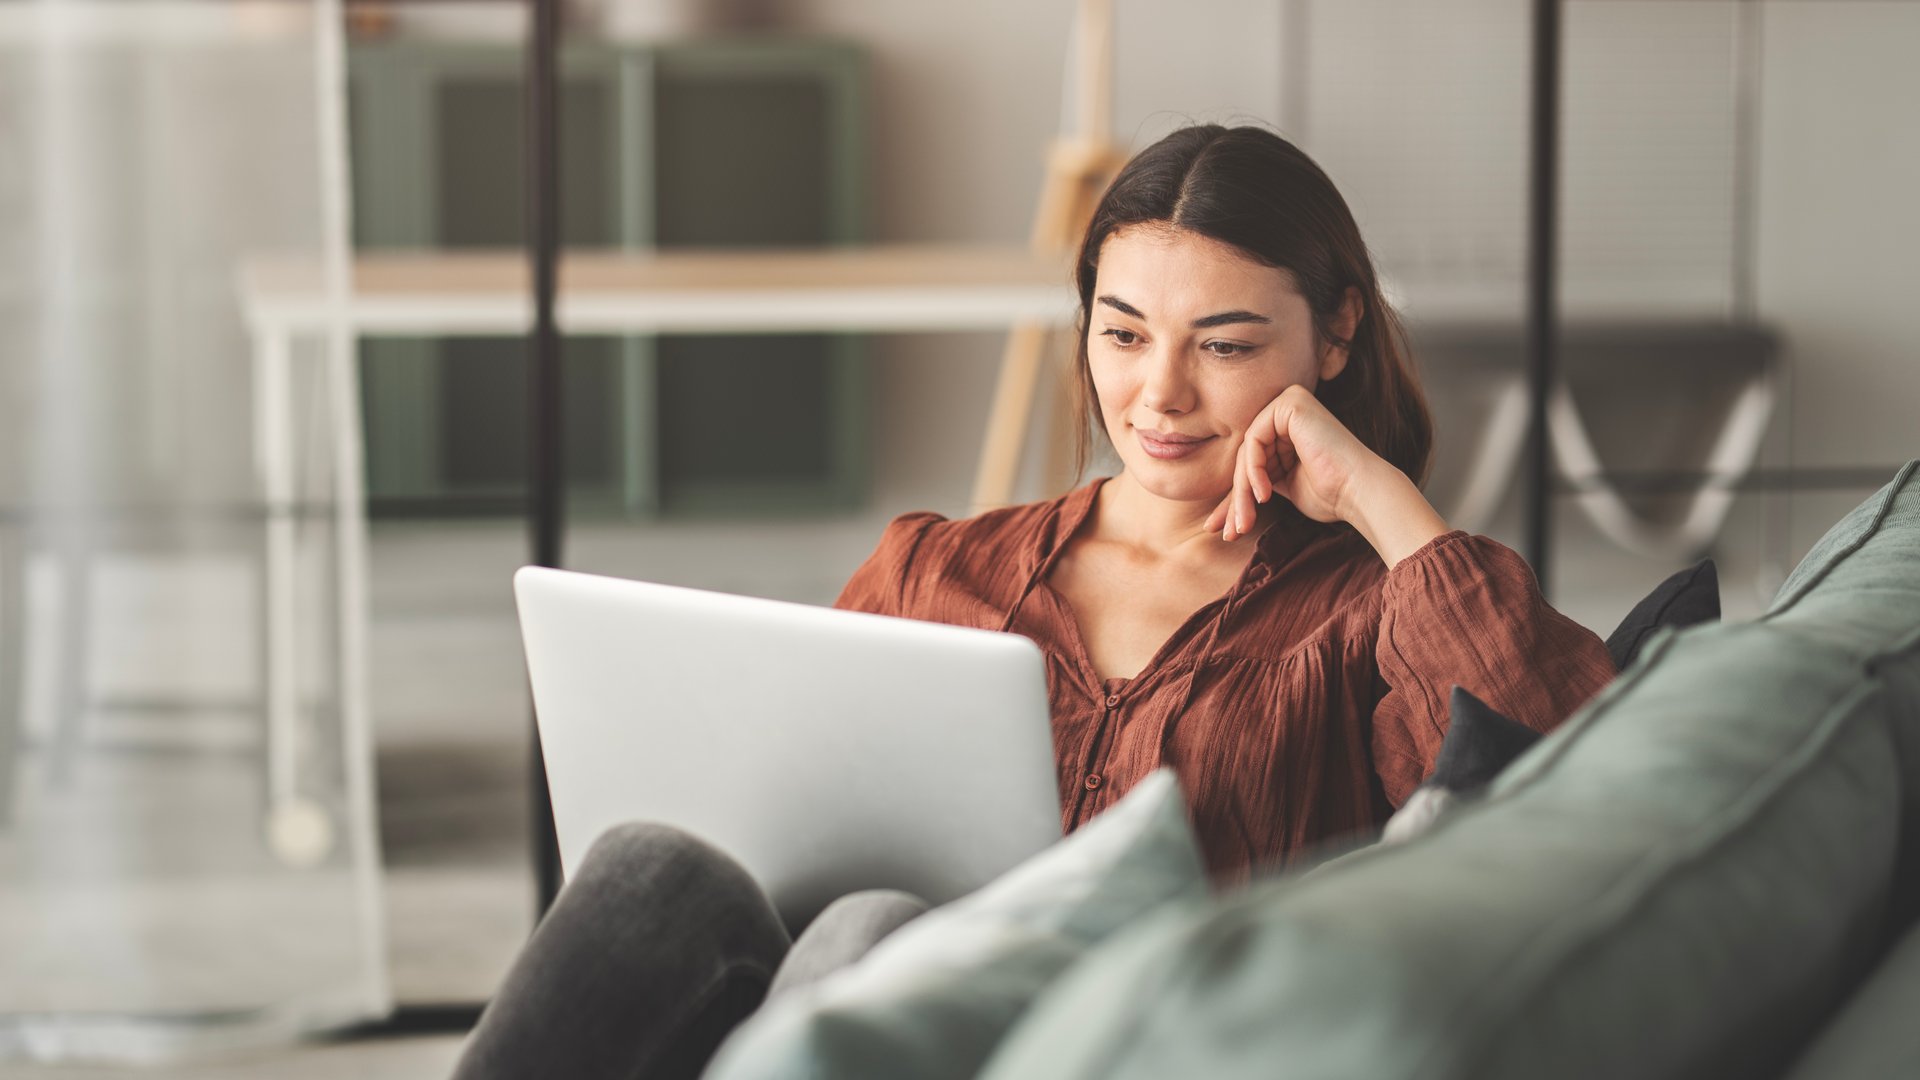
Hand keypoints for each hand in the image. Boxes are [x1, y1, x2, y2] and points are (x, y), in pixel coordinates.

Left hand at [1204, 385, 1449, 565]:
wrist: (1360, 491)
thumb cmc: (1330, 494)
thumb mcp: (1281, 487)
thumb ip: (1254, 484)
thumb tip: (1216, 514)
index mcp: (1286, 426)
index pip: (1250, 461)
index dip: (1235, 498)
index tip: (1222, 531)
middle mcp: (1285, 409)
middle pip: (1246, 456)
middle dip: (1236, 498)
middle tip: (1230, 532)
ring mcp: (1288, 401)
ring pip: (1247, 452)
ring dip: (1242, 492)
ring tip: (1245, 522)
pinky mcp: (1290, 403)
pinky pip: (1254, 440)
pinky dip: (1254, 471)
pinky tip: (1264, 494)